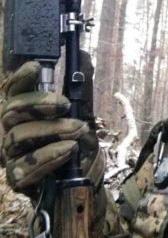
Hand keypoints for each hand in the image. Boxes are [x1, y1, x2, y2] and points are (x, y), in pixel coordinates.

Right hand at [1, 60, 89, 191]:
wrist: (85, 181)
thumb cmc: (78, 145)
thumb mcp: (85, 114)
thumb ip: (81, 88)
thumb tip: (83, 56)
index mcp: (25, 113)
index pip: (13, 91)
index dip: (20, 78)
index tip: (36, 67)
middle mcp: (11, 131)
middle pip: (11, 110)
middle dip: (39, 103)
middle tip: (66, 104)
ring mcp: (11, 155)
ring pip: (18, 137)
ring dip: (52, 131)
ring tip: (78, 130)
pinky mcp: (18, 179)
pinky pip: (25, 167)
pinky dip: (49, 156)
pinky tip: (68, 151)